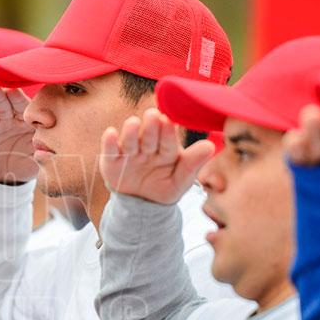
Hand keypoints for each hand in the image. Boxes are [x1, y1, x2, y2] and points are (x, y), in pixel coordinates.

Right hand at [0, 83, 36, 183]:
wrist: (3, 178)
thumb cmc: (25, 162)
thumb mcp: (37, 156)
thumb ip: (44, 148)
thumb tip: (52, 146)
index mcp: (22, 120)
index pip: (20, 106)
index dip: (17, 99)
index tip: (14, 91)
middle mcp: (6, 119)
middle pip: (2, 105)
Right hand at [99, 108, 213, 204]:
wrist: (142, 205)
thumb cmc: (165, 187)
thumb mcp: (180, 181)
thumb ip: (192, 164)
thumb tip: (210, 146)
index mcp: (167, 149)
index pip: (168, 140)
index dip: (168, 132)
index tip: (170, 121)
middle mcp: (147, 146)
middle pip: (149, 136)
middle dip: (151, 127)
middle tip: (153, 115)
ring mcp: (129, 153)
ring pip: (129, 141)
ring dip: (131, 132)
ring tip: (133, 123)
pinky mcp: (111, 161)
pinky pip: (109, 151)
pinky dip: (108, 143)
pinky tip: (110, 133)